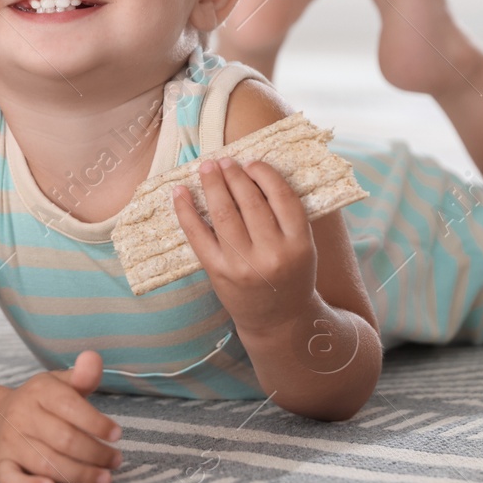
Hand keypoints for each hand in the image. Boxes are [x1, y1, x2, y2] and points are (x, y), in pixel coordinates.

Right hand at [0, 350, 121, 482]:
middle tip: (115, 461)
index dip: (96, 422)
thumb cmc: (40, 404)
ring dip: (78, 474)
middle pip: (63, 439)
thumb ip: (81, 376)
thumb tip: (94, 357)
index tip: (117, 435)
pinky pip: (11, 480)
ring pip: (45, 462)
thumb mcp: (59, 384)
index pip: (70, 406)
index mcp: (40, 392)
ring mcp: (10, 442)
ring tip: (104, 480)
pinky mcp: (1, 466)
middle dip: (94, 453)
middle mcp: (22, 416)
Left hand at [172, 158, 317, 333]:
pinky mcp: (218, 273)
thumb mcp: (302, 248)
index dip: (264, 174)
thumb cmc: (291, 276)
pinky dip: (186, 211)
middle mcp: (272, 254)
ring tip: (206, 168)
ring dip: (212, 185)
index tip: (252, 162)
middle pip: (250, 202)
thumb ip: (286, 216)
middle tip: (225, 161)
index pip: (282, 197)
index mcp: (299, 244)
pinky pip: (198, 236)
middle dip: (234, 175)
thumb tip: (254, 173)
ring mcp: (243, 265)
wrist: (279, 322)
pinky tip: (179, 192)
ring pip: (224, 214)